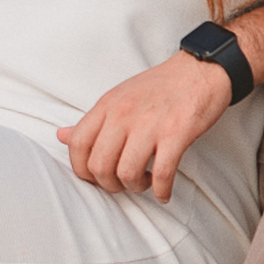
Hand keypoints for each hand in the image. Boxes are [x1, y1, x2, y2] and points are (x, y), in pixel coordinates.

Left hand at [58, 53, 237, 201]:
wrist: (201, 70)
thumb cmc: (161, 87)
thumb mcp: (119, 97)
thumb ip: (92, 120)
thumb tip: (62, 136)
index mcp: (107, 105)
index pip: (78, 145)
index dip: (83, 171)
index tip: (98, 177)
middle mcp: (124, 114)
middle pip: (99, 165)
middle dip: (110, 185)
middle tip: (124, 183)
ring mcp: (150, 124)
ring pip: (127, 173)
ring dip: (135, 187)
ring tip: (145, 182)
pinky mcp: (177, 133)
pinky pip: (162, 173)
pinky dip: (162, 190)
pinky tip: (165, 193)